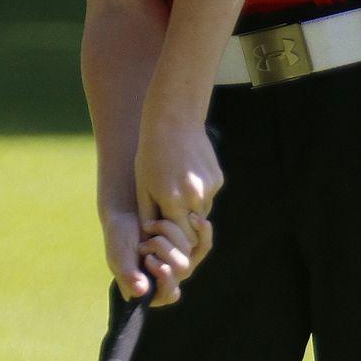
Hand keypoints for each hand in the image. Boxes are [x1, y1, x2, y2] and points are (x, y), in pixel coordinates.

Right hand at [101, 209, 211, 305]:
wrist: (128, 215)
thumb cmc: (118, 239)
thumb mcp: (119, 257)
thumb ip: (128, 274)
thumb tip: (140, 292)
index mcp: (151, 291)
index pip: (168, 294)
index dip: (165, 278)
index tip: (149, 260)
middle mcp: (170, 281)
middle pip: (181, 268)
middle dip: (160, 247)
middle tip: (143, 241)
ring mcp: (182, 264)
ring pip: (189, 251)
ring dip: (168, 232)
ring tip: (150, 226)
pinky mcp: (191, 249)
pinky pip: (204, 243)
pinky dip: (201, 230)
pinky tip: (194, 218)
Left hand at [133, 108, 222, 255]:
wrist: (173, 122)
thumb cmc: (150, 155)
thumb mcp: (143, 186)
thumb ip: (148, 215)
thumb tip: (151, 238)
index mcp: (174, 202)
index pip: (179, 238)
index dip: (172, 238)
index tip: (164, 235)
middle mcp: (196, 198)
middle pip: (194, 230)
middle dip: (183, 228)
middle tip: (170, 217)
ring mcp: (209, 188)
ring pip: (202, 213)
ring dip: (191, 211)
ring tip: (176, 189)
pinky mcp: (218, 179)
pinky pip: (209, 197)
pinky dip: (199, 194)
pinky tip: (188, 176)